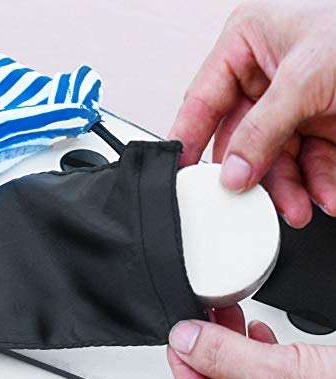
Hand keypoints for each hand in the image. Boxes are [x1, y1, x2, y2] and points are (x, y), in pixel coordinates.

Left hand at [167, 309, 335, 378]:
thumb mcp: (281, 377)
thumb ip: (225, 356)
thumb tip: (184, 340)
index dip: (184, 356)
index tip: (178, 329)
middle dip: (210, 345)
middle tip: (202, 314)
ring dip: (232, 345)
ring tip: (225, 315)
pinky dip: (258, 354)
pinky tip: (256, 334)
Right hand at [169, 0, 335, 227]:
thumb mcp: (305, 75)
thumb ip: (263, 127)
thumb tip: (234, 171)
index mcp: (245, 46)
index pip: (202, 102)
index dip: (188, 139)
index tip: (180, 173)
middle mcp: (264, 78)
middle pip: (240, 140)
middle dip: (253, 176)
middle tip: (248, 203)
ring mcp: (292, 104)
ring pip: (274, 160)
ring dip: (287, 189)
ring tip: (296, 208)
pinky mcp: (319, 124)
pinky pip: (309, 162)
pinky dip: (317, 183)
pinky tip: (322, 195)